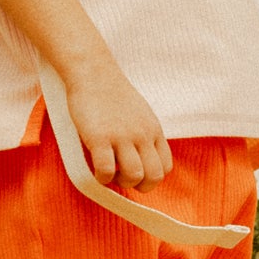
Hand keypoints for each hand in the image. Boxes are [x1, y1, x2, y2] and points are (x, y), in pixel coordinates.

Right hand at [63, 60, 171, 190]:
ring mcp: (121, 136)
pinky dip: (102, 177)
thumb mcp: (139, 113)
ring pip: (133, 175)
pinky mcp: (100, 137)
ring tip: (109, 175)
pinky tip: (95, 171)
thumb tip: (139, 155)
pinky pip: (106, 169)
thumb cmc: (111, 92)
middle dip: (139, 186)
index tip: (136, 174)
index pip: (165, 166)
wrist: (93, 73)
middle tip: (122, 179)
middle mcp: (142, 135)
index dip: (151, 177)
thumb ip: (143, 133)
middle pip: (154, 175)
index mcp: (153, 130)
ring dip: (121, 182)